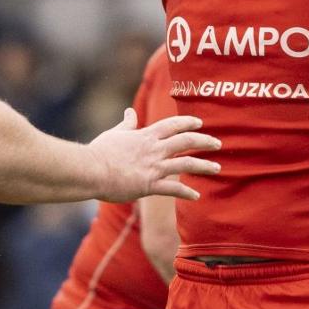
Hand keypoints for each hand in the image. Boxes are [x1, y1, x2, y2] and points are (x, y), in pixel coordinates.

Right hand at [88, 108, 219, 202]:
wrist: (91, 171)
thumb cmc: (99, 152)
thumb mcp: (114, 134)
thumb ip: (126, 124)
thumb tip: (130, 111)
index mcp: (145, 136)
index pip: (172, 124)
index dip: (188, 122)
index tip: (200, 123)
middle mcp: (154, 149)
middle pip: (186, 141)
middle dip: (204, 140)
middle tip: (217, 143)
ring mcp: (153, 167)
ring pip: (186, 164)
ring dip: (204, 165)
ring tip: (217, 168)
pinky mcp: (149, 186)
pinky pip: (173, 189)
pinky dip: (186, 192)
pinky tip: (196, 196)